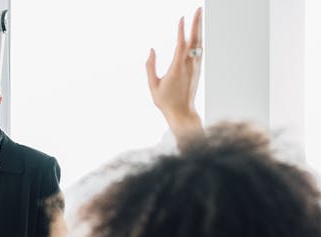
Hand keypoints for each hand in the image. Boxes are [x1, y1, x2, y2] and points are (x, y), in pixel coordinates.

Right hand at [146, 8, 204, 145]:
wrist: (182, 113)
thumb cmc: (165, 101)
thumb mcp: (153, 86)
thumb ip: (150, 67)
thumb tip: (151, 50)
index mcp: (177, 69)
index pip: (181, 45)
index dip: (182, 31)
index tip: (182, 18)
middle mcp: (189, 66)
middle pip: (194, 40)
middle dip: (196, 24)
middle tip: (198, 9)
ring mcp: (195, 67)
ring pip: (198, 44)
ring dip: (199, 30)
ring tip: (199, 17)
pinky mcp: (197, 70)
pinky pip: (198, 51)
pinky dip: (198, 40)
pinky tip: (197, 34)